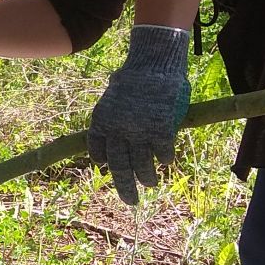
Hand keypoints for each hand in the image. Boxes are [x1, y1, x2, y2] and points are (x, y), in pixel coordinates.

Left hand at [87, 24, 190, 204]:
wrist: (153, 63)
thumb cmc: (135, 75)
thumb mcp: (114, 94)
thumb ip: (113, 114)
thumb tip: (115, 130)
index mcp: (102, 121)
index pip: (98, 150)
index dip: (103, 161)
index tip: (107, 167)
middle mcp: (117, 132)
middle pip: (119, 168)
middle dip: (125, 188)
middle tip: (130, 201)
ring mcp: (138, 134)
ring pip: (142, 167)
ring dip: (147, 178)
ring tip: (151, 183)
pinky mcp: (160, 132)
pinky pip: (162, 154)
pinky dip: (165, 158)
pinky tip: (167, 160)